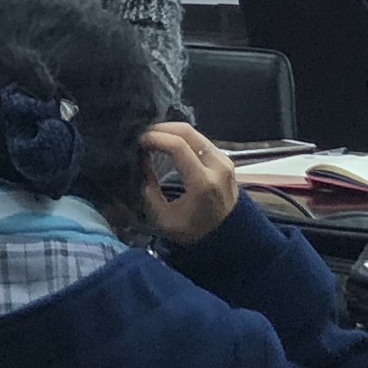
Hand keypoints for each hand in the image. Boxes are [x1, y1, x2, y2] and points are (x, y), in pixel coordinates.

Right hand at [141, 122, 242, 244]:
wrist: (229, 239)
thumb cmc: (194, 233)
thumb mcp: (164, 220)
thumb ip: (149, 191)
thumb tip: (141, 163)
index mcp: (203, 183)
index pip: (179, 146)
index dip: (156, 137)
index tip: (139, 140)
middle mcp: (218, 167)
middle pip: (188, 132)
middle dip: (162, 128)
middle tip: (143, 134)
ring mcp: (225, 161)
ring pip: (196, 133)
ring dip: (173, 132)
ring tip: (154, 138)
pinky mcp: (227, 160)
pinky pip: (202, 141)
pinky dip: (184, 138)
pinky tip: (170, 143)